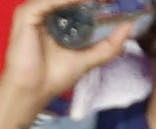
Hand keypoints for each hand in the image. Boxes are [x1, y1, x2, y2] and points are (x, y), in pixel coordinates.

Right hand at [0, 0, 136, 109]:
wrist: (32, 91)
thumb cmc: (53, 76)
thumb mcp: (89, 58)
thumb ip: (110, 45)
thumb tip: (130, 26)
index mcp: (58, 19)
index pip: (79, 2)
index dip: (98, 2)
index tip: (120, 1)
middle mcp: (46, 12)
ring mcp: (35, 11)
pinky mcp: (26, 15)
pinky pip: (48, 1)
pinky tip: (86, 0)